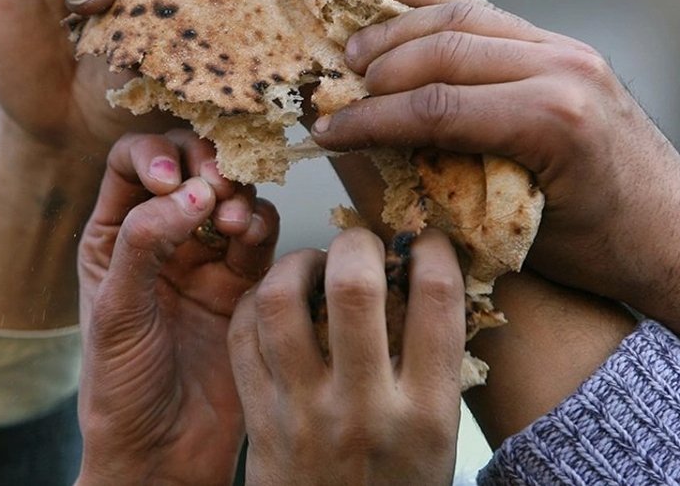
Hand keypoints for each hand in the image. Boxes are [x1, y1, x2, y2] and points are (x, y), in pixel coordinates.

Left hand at [77, 131, 279, 484]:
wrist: (164, 452)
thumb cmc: (122, 389)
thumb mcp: (117, 311)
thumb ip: (146, 244)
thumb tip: (190, 193)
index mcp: (113, 236)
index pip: (131, 162)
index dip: (155, 154)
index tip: (173, 180)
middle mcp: (160, 238)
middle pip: (188, 166)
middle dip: (204, 165)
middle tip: (216, 187)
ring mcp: (205, 259)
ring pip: (229, 196)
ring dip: (236, 196)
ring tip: (232, 224)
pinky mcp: (245, 285)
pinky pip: (260, 236)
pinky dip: (261, 225)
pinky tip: (251, 239)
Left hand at [229, 228, 463, 484]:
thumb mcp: (437, 437)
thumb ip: (434, 364)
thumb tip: (427, 278)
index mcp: (425, 412)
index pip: (436, 301)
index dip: (434, 251)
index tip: (426, 242)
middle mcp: (362, 408)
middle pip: (355, 288)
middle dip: (358, 244)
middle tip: (361, 245)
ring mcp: (302, 412)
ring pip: (281, 302)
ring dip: (297, 263)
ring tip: (313, 262)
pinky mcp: (258, 418)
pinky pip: (242, 335)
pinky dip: (255, 299)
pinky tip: (276, 296)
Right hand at [311, 0, 679, 408]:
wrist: (679, 238)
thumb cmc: (600, 254)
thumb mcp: (517, 235)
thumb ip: (447, 189)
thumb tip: (368, 163)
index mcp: (552, 120)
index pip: (435, 107)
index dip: (370, 119)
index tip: (323, 131)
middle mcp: (563, 69)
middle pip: (443, 51)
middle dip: (377, 71)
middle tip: (331, 92)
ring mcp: (569, 51)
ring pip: (464, 19)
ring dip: (400, 32)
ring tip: (352, 52)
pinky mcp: (567, 49)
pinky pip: (492, 16)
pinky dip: (439, 1)